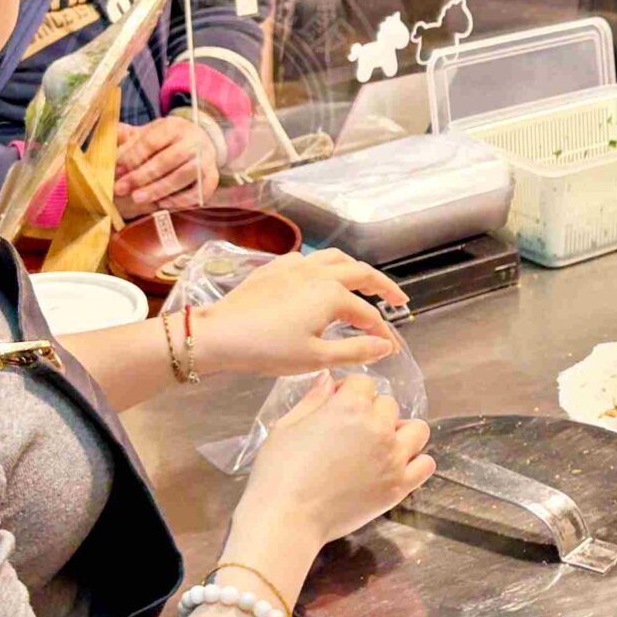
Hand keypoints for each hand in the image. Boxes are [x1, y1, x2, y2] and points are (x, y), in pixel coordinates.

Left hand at [115, 114, 222, 211]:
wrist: (196, 144)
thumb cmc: (164, 141)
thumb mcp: (146, 133)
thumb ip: (127, 137)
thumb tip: (113, 138)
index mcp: (174, 126)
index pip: (151, 141)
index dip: (132, 156)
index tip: (116, 168)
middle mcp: (194, 140)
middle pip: (168, 159)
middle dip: (142, 176)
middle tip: (121, 188)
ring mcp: (206, 159)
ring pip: (183, 175)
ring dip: (159, 189)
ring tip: (137, 198)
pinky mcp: (212, 178)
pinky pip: (199, 191)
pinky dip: (181, 199)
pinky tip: (162, 204)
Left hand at [191, 248, 408, 378]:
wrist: (218, 334)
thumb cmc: (267, 349)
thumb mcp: (316, 358)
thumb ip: (356, 350)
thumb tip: (386, 345)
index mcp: (332, 295)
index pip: (369, 316)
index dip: (384, 334)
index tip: (392, 349)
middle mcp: (319, 273)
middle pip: (362, 275)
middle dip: (383, 287)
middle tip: (398, 300)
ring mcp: (296, 267)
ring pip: (336, 258)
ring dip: (356, 269)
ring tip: (364, 281)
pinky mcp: (275, 268)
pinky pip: (310, 259)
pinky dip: (326, 265)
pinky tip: (321, 277)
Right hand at [234, 375, 433, 569]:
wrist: (287, 518)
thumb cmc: (279, 471)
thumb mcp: (287, 426)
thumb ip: (313, 399)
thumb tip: (328, 379)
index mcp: (350, 406)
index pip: (364, 383)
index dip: (348, 392)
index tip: (336, 407)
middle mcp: (379, 427)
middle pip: (389, 405)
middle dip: (372, 413)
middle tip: (351, 432)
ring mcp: (394, 457)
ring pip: (417, 429)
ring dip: (401, 433)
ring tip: (379, 447)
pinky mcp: (400, 485)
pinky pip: (426, 464)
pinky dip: (415, 463)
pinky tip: (394, 467)